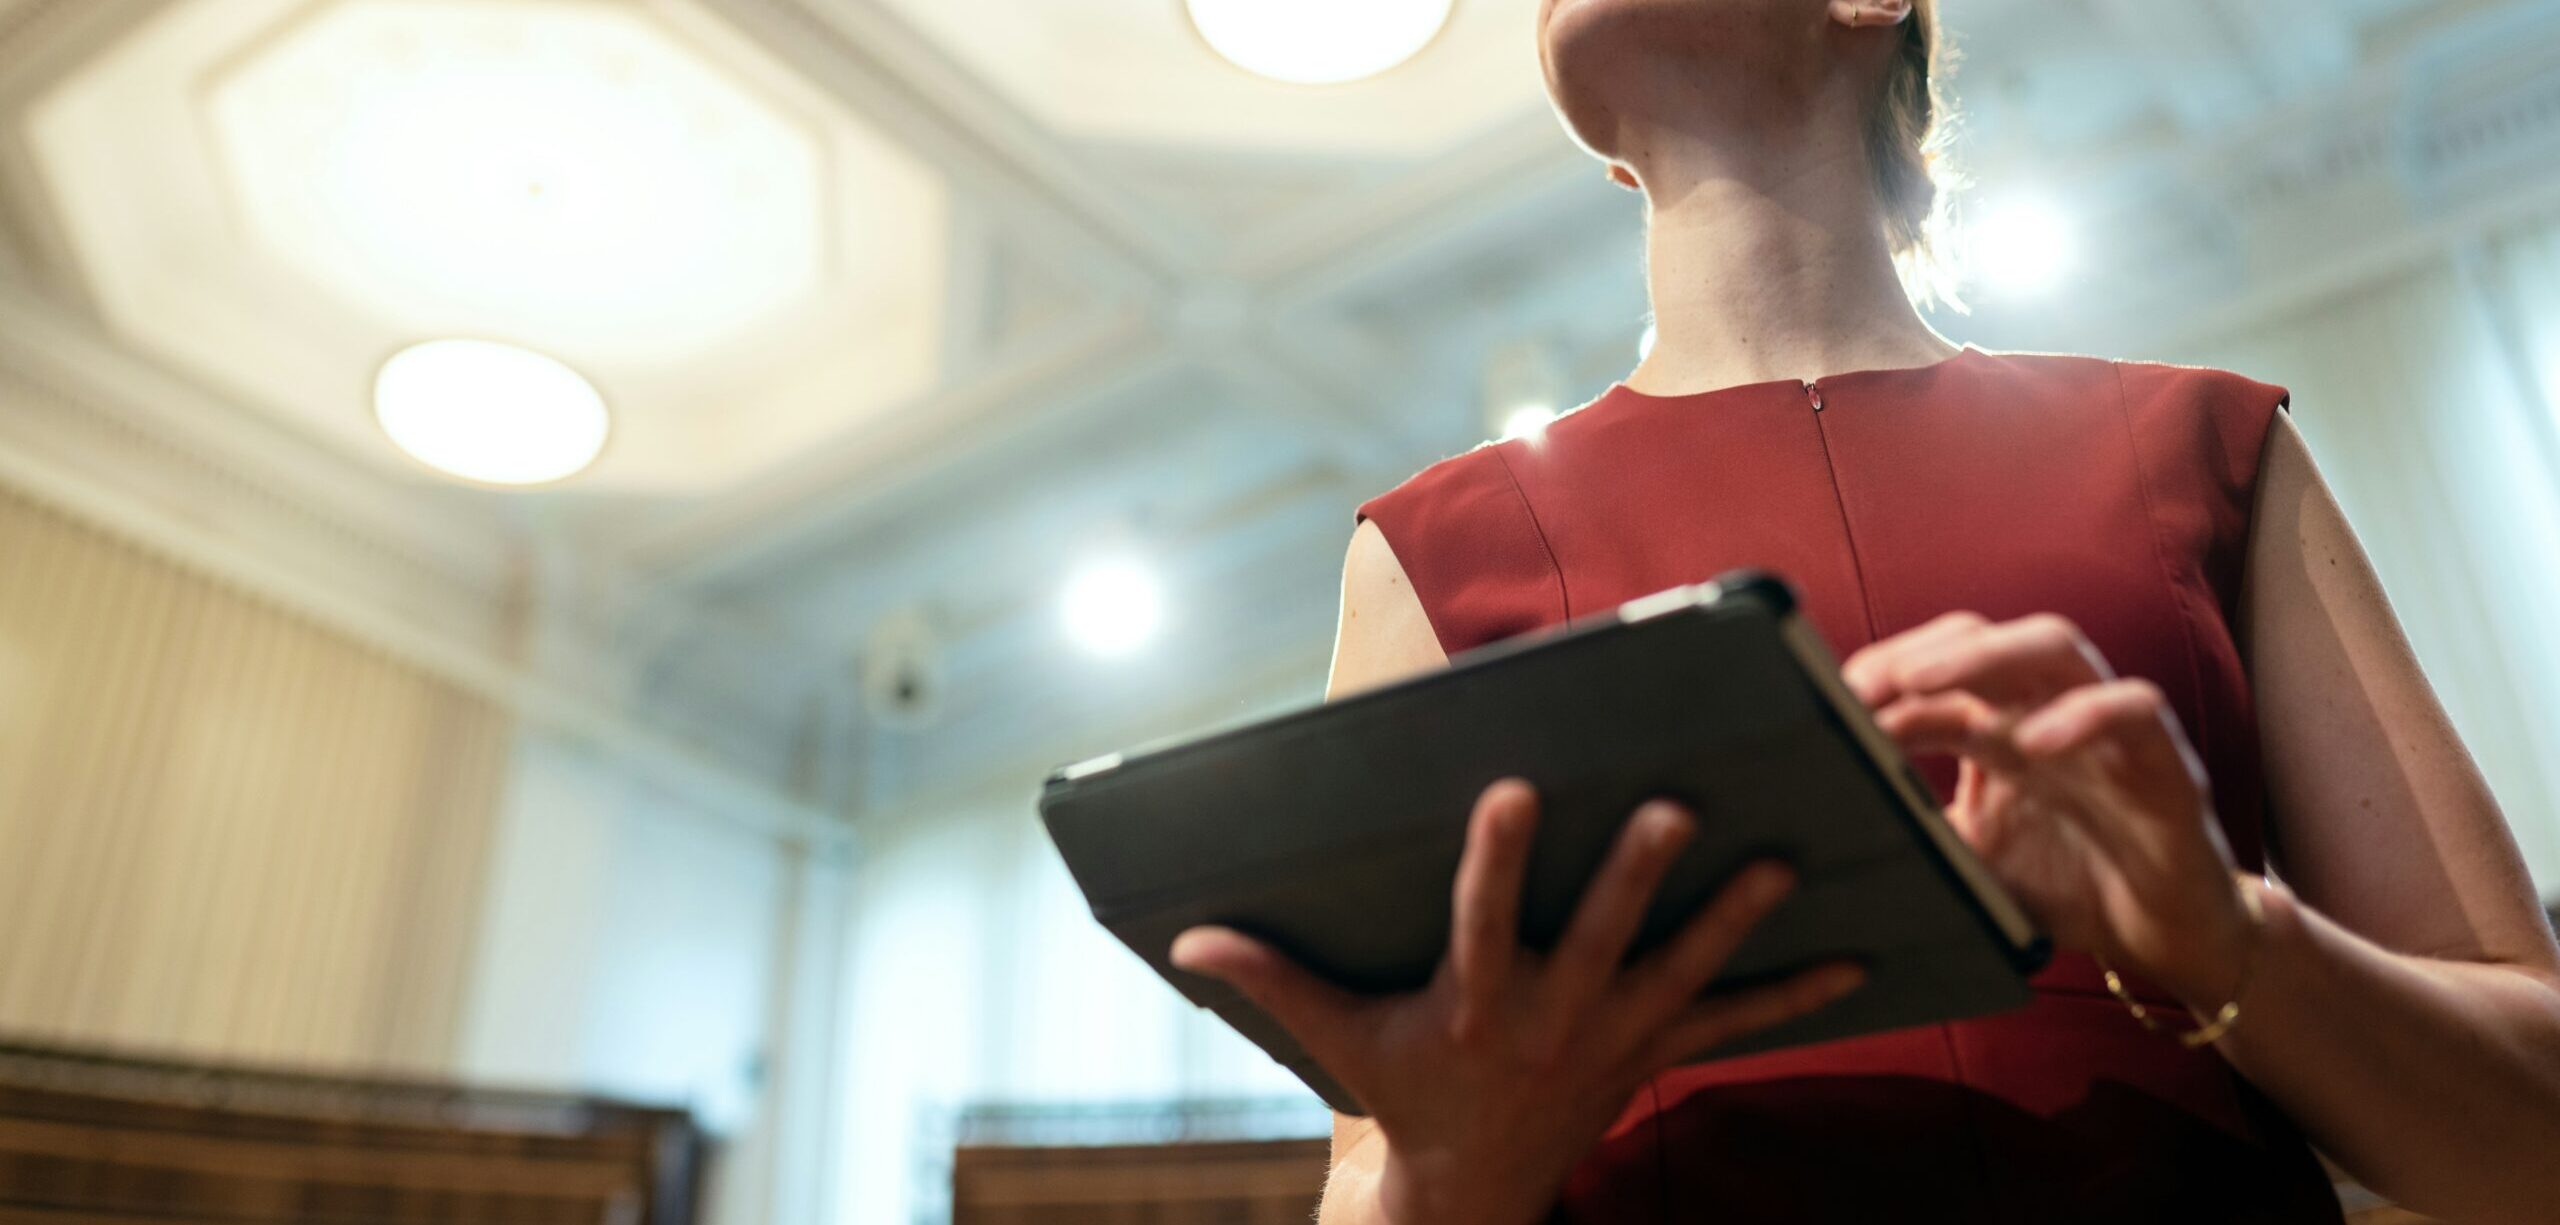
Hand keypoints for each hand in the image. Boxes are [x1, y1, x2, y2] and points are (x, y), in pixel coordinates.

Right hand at [1168, 778, 1864, 1224]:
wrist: (1475, 1189)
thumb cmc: (1406, 1090)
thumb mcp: (1337, 1037)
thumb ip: (1272, 976)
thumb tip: (1188, 937)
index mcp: (1475, 1001)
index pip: (1483, 918)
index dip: (1497, 856)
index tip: (1511, 787)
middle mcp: (1552, 1017)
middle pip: (1603, 935)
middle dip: (1638, 875)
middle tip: (1676, 807)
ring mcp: (1615, 1036)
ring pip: (1684, 971)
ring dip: (1732, 920)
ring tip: (1782, 866)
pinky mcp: (1656, 1051)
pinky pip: (1736, 1024)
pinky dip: (1794, 996)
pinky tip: (1856, 958)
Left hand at [1841, 611, 2259, 1008]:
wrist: (2166, 941)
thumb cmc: (2068, 888)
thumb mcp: (1969, 861)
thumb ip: (1913, 833)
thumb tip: (1827, 829)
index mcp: (1997, 727)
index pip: (1934, 669)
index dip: (1880, 678)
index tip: (1822, 703)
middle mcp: (2048, 711)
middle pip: (1984, 637)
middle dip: (1918, 650)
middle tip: (1859, 685)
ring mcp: (2107, 728)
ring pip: (2056, 647)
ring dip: (1984, 655)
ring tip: (1921, 681)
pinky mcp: (2165, 762)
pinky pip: (2135, 709)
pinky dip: (2086, 714)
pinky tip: (2036, 743)